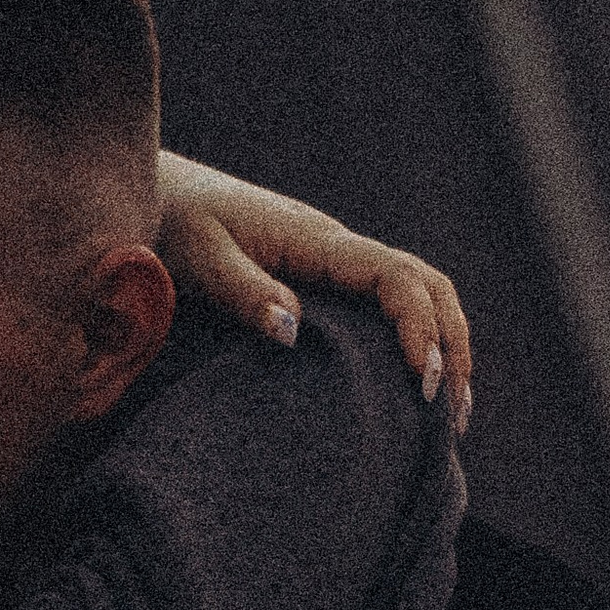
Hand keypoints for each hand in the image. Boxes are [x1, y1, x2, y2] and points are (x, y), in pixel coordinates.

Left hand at [158, 154, 471, 432]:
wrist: (156, 192)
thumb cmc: (173, 221)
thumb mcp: (199, 257)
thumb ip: (243, 291)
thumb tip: (292, 332)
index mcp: (317, 241)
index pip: (397, 277)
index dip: (421, 326)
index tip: (422, 382)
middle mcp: (338, 249)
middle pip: (427, 285)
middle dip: (451, 345)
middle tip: (453, 414)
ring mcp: (334, 265)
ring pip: (416, 295)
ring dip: (443, 347)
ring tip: (451, 417)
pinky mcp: (321, 281)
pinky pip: (385, 308)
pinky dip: (413, 344)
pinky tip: (408, 392)